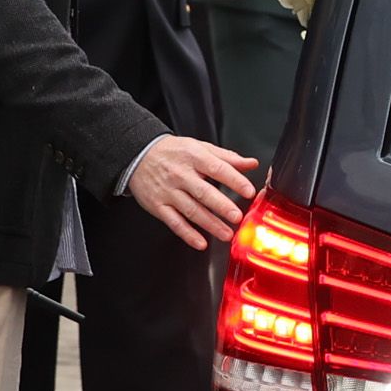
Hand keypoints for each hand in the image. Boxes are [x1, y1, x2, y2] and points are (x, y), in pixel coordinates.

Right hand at [124, 135, 260, 247]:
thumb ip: (227, 158)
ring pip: (191, 210)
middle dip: (221, 206)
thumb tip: (251, 164)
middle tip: (237, 217)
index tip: (248, 191)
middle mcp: (180, 175)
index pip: (217, 168)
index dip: (234, 180)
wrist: (139, 155)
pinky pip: (174, 222)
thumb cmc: (173, 152)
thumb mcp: (200, 148)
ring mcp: (168, 191)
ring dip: (210, 224)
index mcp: (194, 157)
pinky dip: (187, 234)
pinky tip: (200, 242)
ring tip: (226, 234)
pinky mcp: (158, 205)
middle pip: (203, 192)